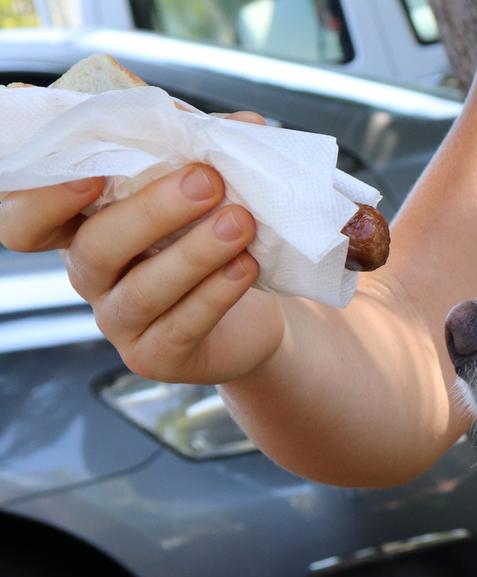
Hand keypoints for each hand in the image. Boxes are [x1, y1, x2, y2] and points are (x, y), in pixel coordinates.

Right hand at [0, 111, 284, 384]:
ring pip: (142, 289)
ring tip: (240, 222)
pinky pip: (181, 325)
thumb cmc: (211, 238)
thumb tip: (242, 124)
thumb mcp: (202, 191)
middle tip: (206, 181)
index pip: (25, 220)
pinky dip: (216, 293)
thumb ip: (205, 153)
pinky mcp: (155, 357)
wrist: (256, 316)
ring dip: (194, 252)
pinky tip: (246, 266)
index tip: (92, 173)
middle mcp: (90, 275)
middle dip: (152, 211)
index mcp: (81, 226)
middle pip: (95, 247)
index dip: (43, 199)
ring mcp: (118, 321)